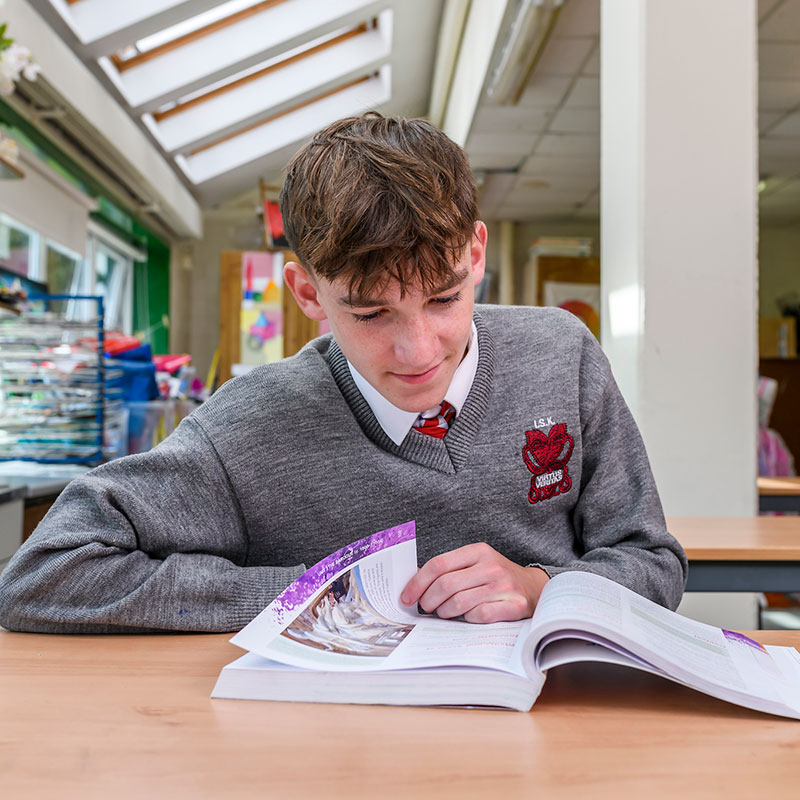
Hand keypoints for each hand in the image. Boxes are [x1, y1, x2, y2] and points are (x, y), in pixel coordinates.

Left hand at [400, 542, 549, 622]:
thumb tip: (413, 584)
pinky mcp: (515, 605)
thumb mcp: (474, 564)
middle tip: (426, 608)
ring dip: (445, 613)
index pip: (438, 565)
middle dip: (429, 601)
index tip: (407, 597)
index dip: (417, 583)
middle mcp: (491, 565)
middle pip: (445, 585)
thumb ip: (448, 570)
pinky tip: (468, 617)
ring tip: (445, 613)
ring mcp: (504, 585)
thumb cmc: (496, 577)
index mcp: (478, 551)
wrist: (535, 587)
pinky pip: (480, 616)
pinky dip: (468, 620)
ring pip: (459, 603)